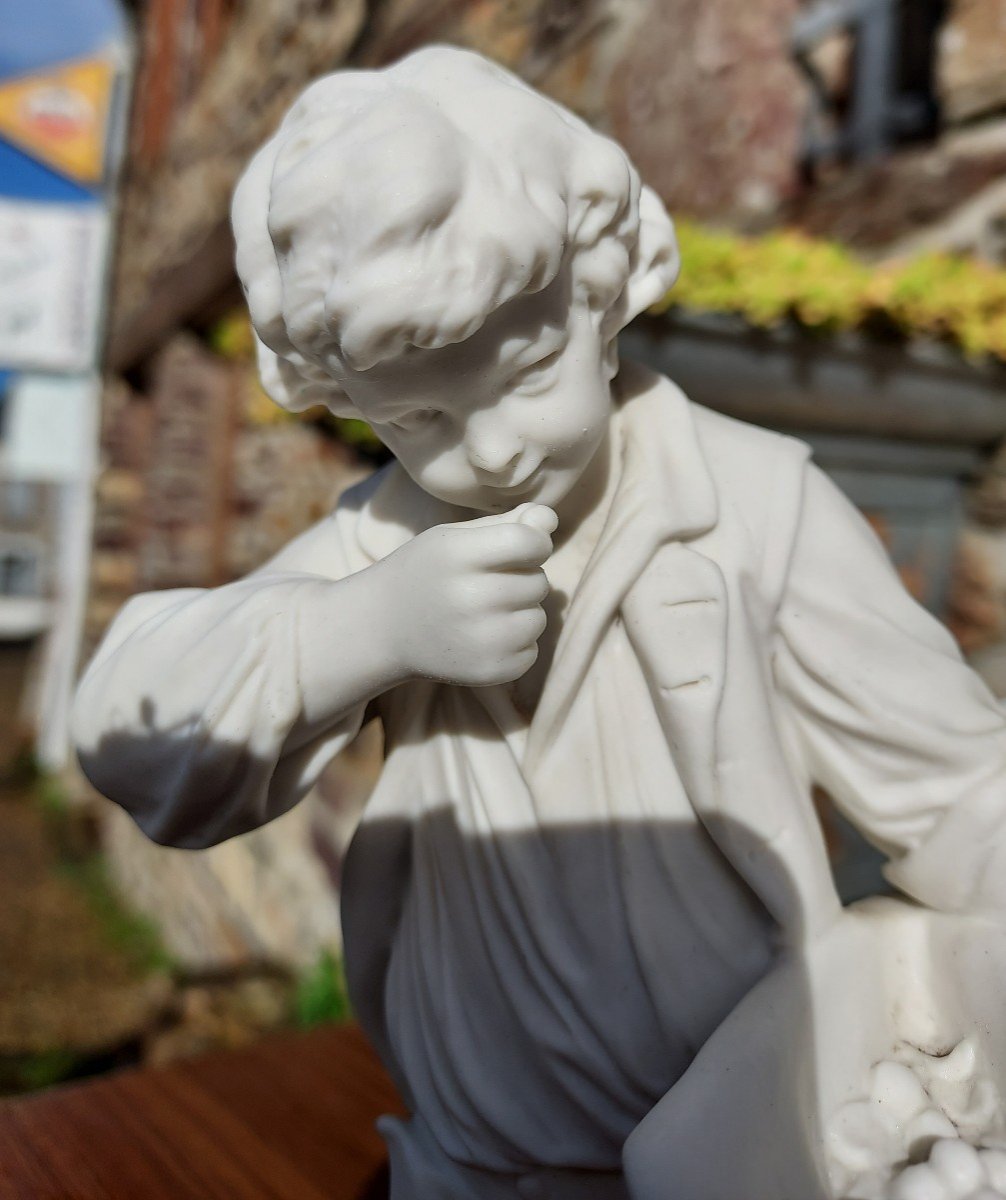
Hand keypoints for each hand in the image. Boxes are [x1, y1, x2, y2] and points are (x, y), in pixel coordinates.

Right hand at [382, 502, 556, 686]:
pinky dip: (515, 644)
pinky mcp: (487, 671)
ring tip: (486, 612)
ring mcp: (478, 639)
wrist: (383, 628)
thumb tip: (549, 520)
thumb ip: (506, 525)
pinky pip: (530, 652)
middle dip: (523, 579)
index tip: (519, 547)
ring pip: (538, 619)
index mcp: (457, 555)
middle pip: (538, 582)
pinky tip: (483, 637)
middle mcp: (468, 597)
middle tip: (487, 584)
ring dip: (521, 613)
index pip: (530, 543)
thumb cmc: (426, 573)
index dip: (535, 543)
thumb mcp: (454, 538)